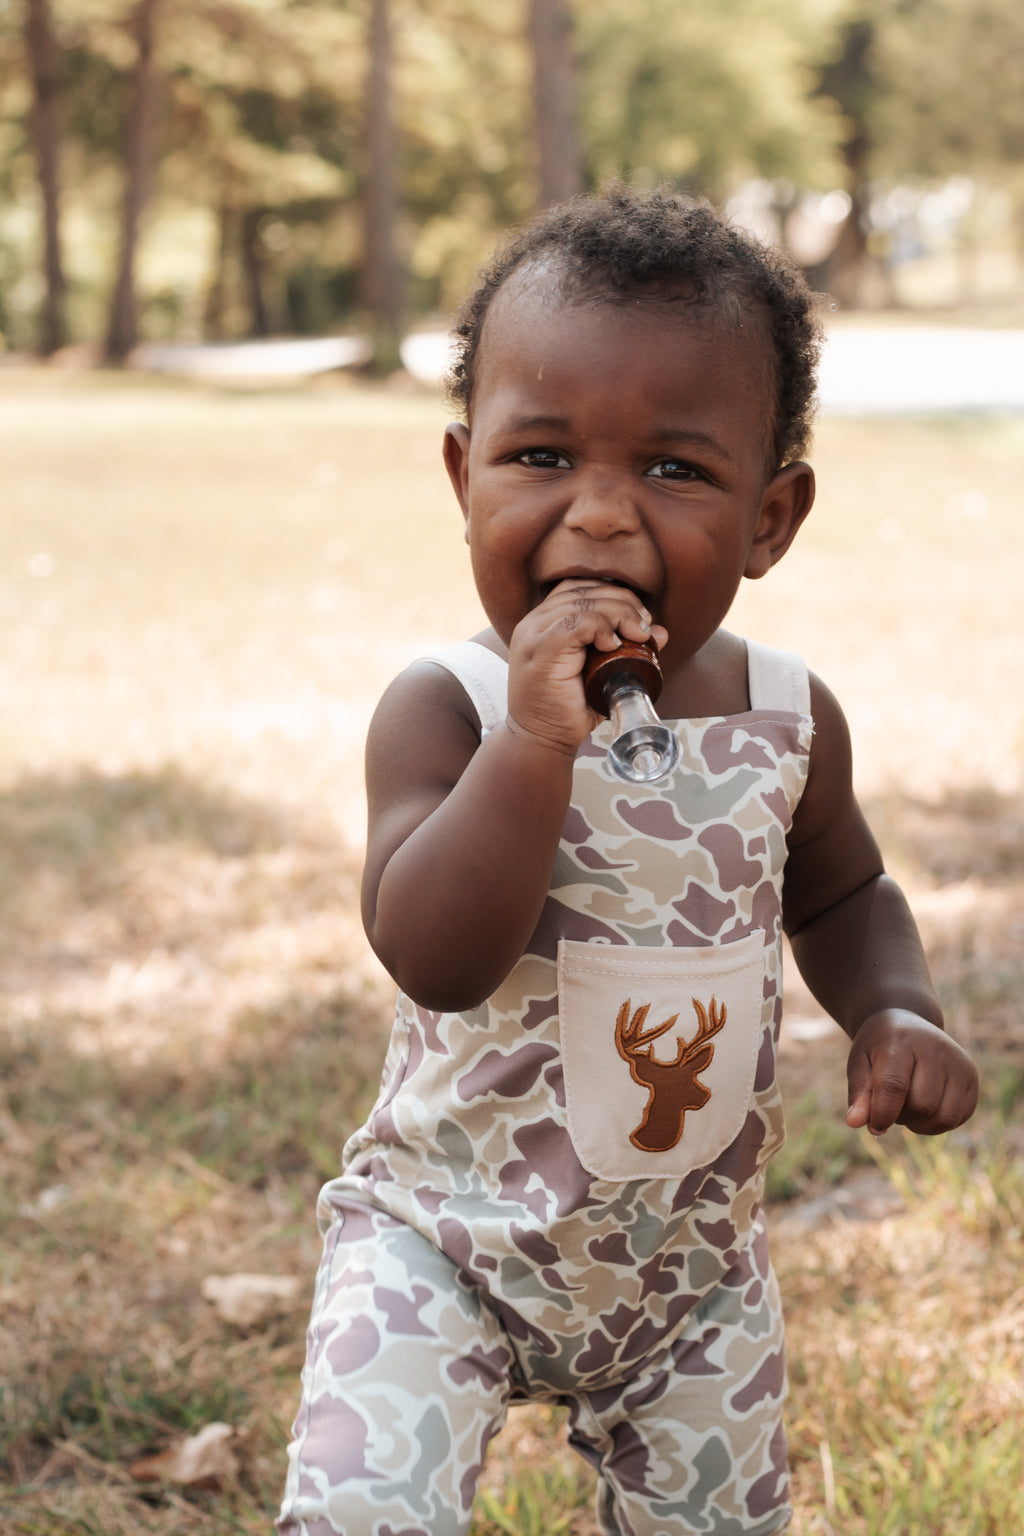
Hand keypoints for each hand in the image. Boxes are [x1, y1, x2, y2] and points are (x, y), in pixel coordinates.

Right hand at [505, 580, 667, 755]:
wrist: (542, 740)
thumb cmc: (569, 709)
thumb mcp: (600, 674)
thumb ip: (625, 650)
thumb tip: (660, 632)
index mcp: (542, 622)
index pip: (578, 587)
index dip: (612, 593)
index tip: (638, 617)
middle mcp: (534, 623)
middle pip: (583, 590)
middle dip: (622, 602)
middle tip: (643, 625)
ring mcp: (534, 636)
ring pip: (582, 602)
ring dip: (618, 613)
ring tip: (636, 634)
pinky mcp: (541, 651)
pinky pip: (575, 623)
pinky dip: (601, 627)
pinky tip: (614, 644)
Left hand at [845, 1009, 978, 1136]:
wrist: (907, 1022)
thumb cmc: (879, 1048)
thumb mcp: (859, 1064)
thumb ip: (858, 1093)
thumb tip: (854, 1123)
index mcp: (900, 1041)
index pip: (894, 1086)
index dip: (883, 1114)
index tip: (875, 1127)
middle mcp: (935, 1048)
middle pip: (922, 1105)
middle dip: (902, 1117)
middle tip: (891, 1106)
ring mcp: (958, 1062)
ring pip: (944, 1117)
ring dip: (921, 1124)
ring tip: (907, 1108)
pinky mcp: (971, 1077)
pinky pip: (959, 1117)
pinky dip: (938, 1124)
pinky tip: (925, 1109)